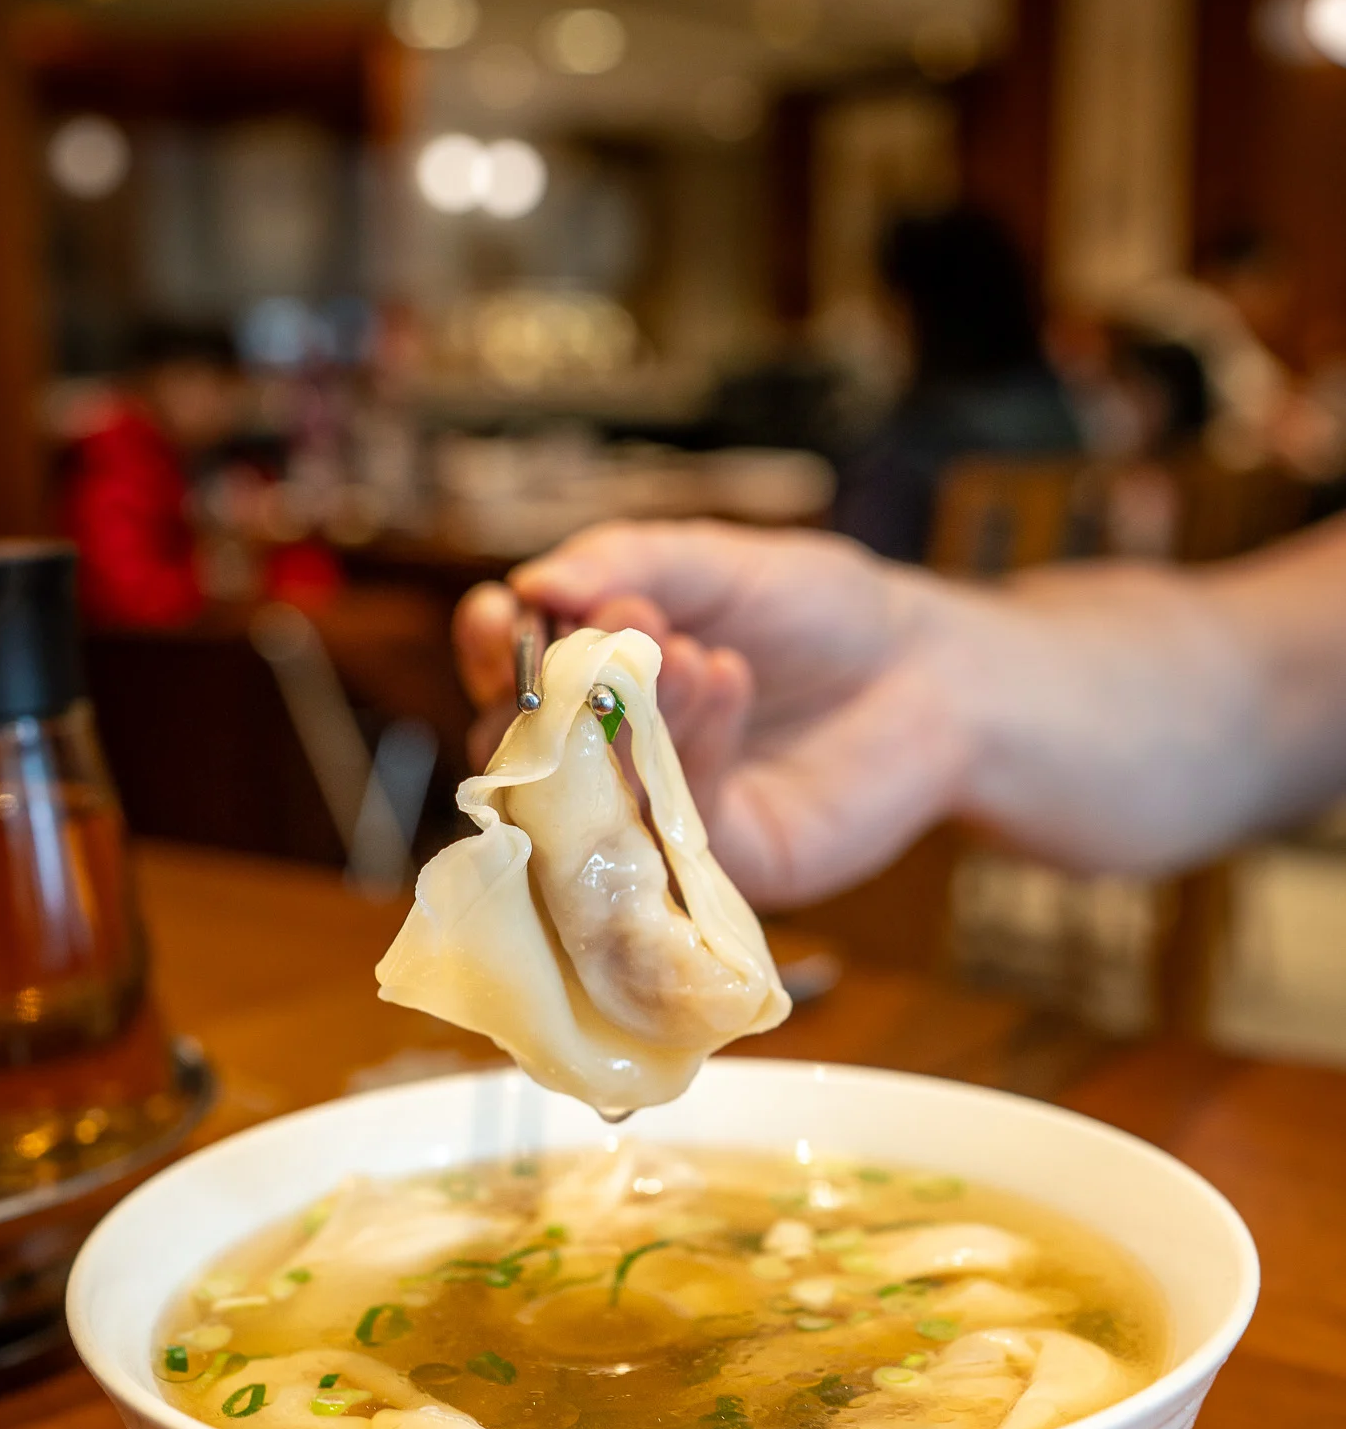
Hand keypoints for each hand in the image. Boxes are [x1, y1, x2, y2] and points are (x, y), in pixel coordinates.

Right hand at [453, 519, 975, 908]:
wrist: (935, 677)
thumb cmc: (825, 615)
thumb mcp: (722, 563)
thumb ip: (633, 563)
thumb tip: (535, 582)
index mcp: (597, 675)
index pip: (509, 672)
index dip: (492, 648)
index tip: (500, 615)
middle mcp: (611, 755)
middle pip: (525, 752)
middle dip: (548, 695)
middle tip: (599, 641)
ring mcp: (657, 818)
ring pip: (595, 792)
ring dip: (631, 712)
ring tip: (687, 648)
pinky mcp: (716, 865)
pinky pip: (670, 823)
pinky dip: (691, 746)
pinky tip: (727, 678)